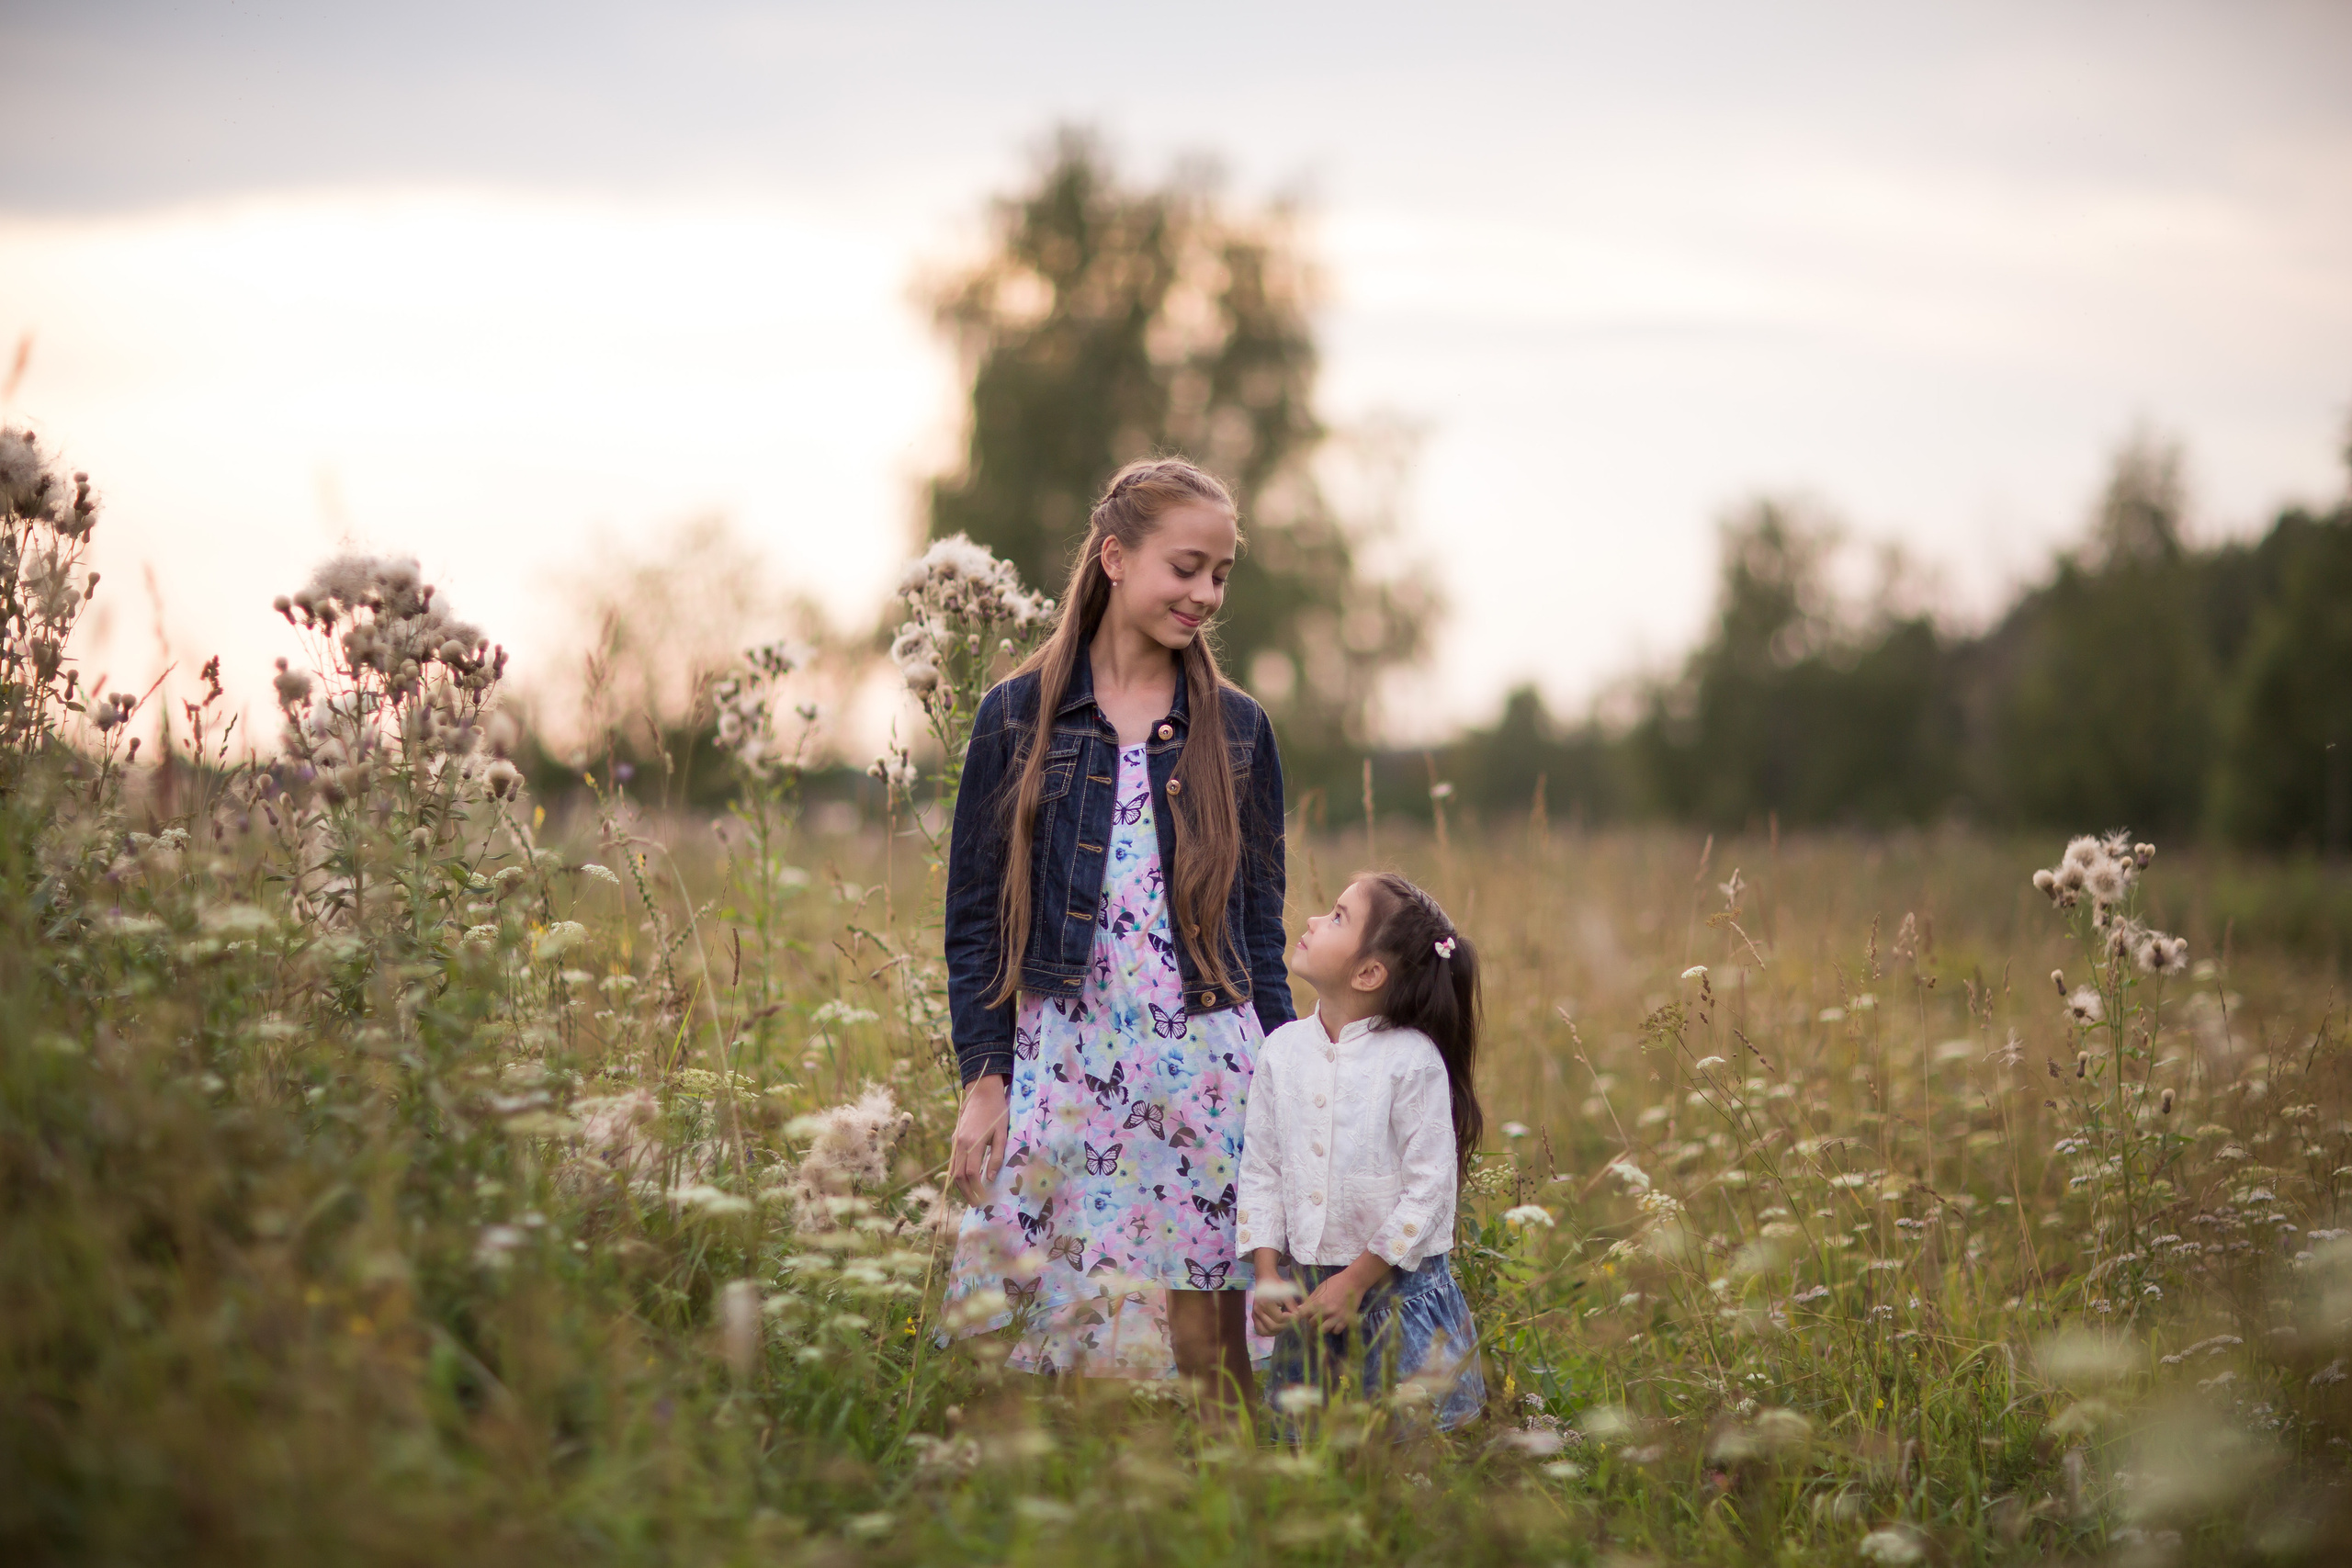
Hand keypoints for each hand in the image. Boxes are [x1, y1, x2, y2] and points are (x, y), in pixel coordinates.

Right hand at [947, 1074, 1009, 1202]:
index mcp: (974, 1142)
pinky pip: (953, 1162)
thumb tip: (991, 1179)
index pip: (971, 1173)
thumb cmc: (997, 1112)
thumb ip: (997, 1156)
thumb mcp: (1002, 1133)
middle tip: (976, 1205)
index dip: (977, 1189)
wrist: (982, 1092)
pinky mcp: (955, 1139)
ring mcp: (956, 1142)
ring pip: (953, 1170)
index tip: (984, 1199)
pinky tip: (966, 1182)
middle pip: (959, 1175)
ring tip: (971, 1197)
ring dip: (960, 1186)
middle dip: (967, 1193)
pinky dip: (957, 1175)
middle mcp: (961, 1144)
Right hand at [1251, 1274, 1300, 1336]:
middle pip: (1273, 1326)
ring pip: (1266, 1331)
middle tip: (1293, 1320)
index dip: (1291, 1318)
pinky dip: (1268, 1332)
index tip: (1297, 1315)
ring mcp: (1254, 1314)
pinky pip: (1260, 1330)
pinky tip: (1276, 1327)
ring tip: (1284, 1324)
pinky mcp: (1254, 1317)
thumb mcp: (1287, 1292)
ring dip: (1277, 1330)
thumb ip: (1292, 1305)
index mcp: (1265, 1302)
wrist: (1265, 1279)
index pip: (1280, 1318)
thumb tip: (1298, 1316)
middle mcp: (1258, 1310)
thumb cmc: (1277, 1284)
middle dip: (1285, 1325)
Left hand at [1290, 1274, 1366, 1332]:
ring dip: (1322, 1326)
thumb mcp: (1320, 1288)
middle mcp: (1326, 1311)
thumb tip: (1300, 1308)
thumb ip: (1310, 1299)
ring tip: (1325, 1321)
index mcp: (1319, 1302)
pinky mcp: (1346, 1320)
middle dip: (1312, 1319)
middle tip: (1316, 1315)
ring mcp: (1336, 1317)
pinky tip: (1334, 1322)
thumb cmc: (1335, 1282)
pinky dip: (1334, 1328)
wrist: (1353, 1281)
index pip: (1303, 1314)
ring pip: (1323, 1330)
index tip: (1305, 1314)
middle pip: (1312, 1323)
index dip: (1303, 1314)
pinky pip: (1336, 1331)